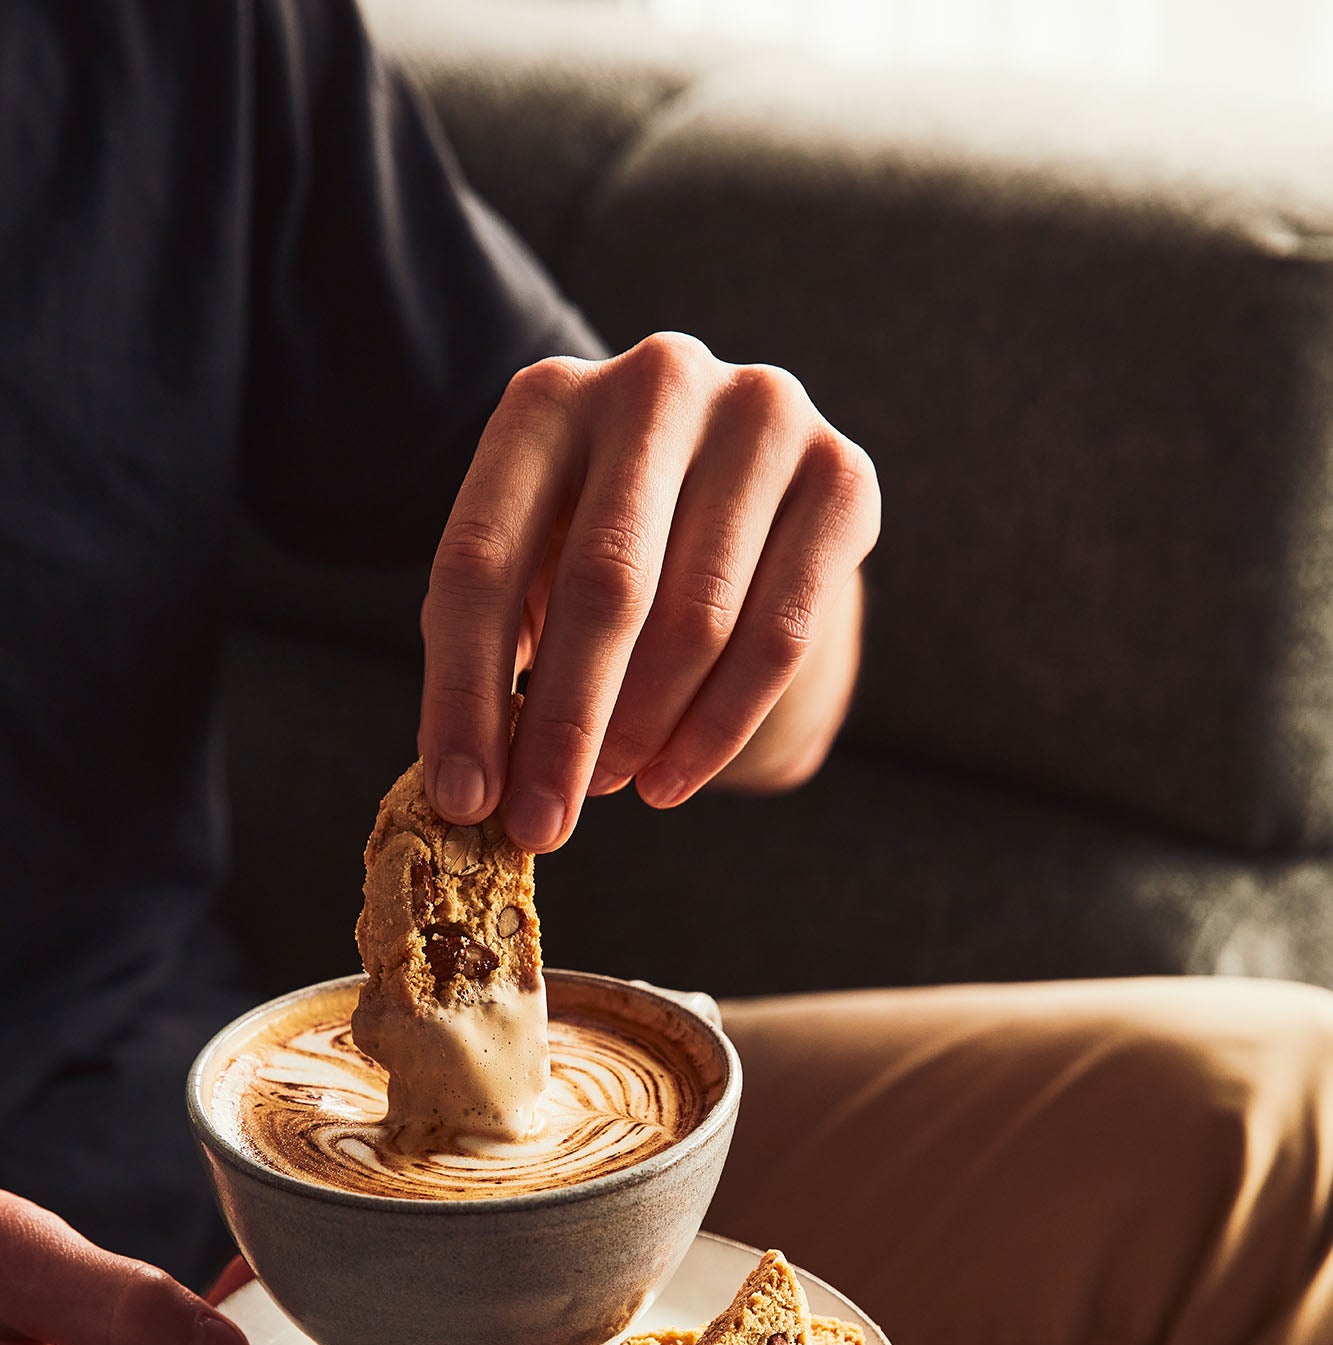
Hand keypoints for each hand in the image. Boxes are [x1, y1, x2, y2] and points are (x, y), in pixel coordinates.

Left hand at [419, 332, 879, 849]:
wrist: (731, 468)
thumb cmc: (601, 534)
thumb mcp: (528, 564)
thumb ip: (493, 649)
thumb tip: (472, 791)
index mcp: (545, 400)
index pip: (482, 558)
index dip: (462, 691)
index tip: (464, 798)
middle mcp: (656, 384)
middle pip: (603, 584)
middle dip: (565, 728)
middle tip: (542, 827)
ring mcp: (762, 419)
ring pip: (698, 619)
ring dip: (646, 731)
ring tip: (614, 789)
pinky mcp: (843, 475)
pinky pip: (779, 635)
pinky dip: (720, 729)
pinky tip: (674, 778)